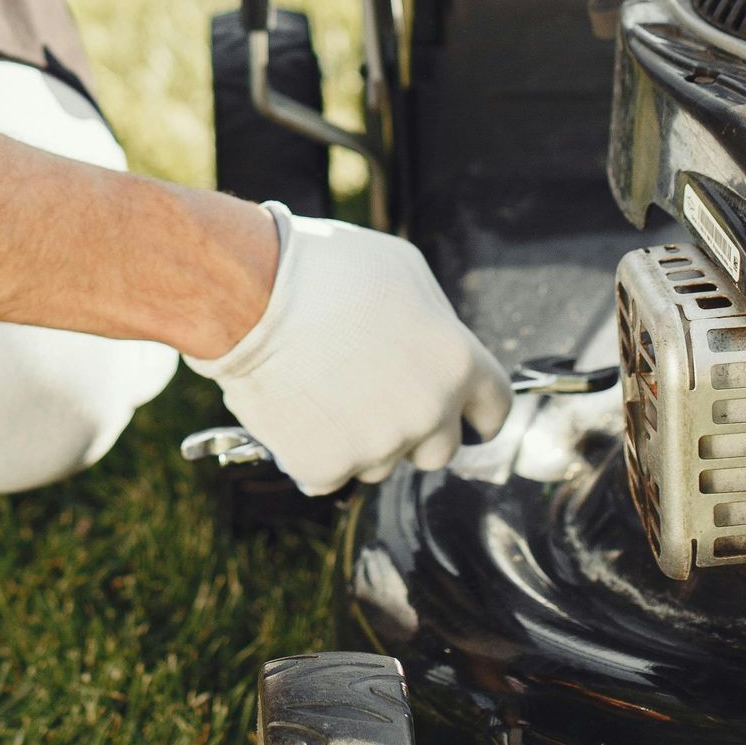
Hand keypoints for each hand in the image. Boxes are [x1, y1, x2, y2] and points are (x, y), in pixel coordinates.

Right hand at [185, 205, 512, 496]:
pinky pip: (329, 474)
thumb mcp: (403, 271)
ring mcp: (376, 447)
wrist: (250, 295)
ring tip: (322, 387)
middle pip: (440, 450)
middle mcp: (427, 413)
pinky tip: (295, 410)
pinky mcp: (326, 468)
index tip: (465, 417)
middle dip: (415, 429)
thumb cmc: (325, 270)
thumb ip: (435, 320)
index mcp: (456, 363)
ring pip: (380, 462)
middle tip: (373, 395)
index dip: (478, 411)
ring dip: (360, 438)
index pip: (495, 410)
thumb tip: (436, 345)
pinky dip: (312, 452)